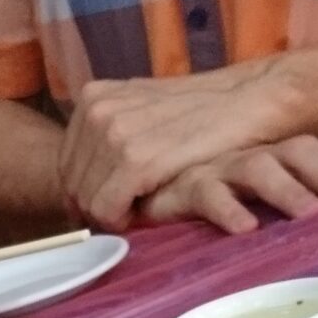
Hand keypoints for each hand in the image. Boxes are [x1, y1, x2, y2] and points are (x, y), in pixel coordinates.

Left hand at [58, 67, 297, 230]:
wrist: (250, 99)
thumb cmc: (202, 113)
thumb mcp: (144, 110)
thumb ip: (111, 133)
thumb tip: (81, 179)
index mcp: (93, 97)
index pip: (66, 165)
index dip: (87, 192)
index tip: (113, 204)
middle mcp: (97, 110)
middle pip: (72, 185)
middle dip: (97, 206)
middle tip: (129, 213)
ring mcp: (114, 132)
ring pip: (87, 201)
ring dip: (112, 214)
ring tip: (143, 208)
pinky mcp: (136, 158)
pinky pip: (107, 209)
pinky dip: (122, 220)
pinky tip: (146, 213)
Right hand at [139, 137, 317, 233]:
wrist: (149, 191)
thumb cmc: (224, 205)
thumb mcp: (275, 205)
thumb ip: (310, 208)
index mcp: (288, 152)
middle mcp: (260, 152)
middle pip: (304, 150)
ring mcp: (223, 166)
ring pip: (261, 166)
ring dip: (288, 189)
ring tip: (311, 215)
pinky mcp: (184, 186)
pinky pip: (206, 192)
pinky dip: (226, 209)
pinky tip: (245, 229)